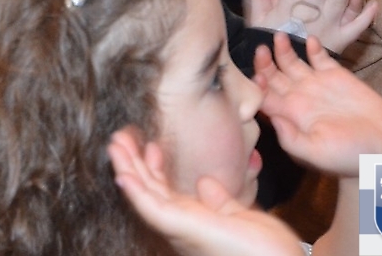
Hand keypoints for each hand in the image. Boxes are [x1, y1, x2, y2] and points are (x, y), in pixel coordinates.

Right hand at [108, 129, 302, 255]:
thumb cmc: (267, 250)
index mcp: (195, 222)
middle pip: (149, 191)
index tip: (153, 144)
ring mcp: (180, 229)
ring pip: (145, 198)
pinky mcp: (182, 229)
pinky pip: (153, 210)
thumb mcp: (238, 215)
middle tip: (120, 137)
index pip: (165, 192)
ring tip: (114, 145)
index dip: (155, 167)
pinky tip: (123, 176)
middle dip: (133, 163)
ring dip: (127, 170)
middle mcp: (182, 227)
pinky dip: (136, 193)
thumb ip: (218, 200)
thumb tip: (203, 183)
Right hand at [243, 0, 376, 53]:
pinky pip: (355, 27)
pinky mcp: (341, 40)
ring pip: (337, 1)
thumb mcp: (258, 21)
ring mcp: (328, 27)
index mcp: (289, 8)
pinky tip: (372, 1)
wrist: (284, 73)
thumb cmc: (269, 43)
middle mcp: (310, 15)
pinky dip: (365, 16)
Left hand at [254, 33, 381, 174]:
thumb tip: (272, 119)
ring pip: (291, 63)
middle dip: (264, 63)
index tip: (258, 77)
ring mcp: (316, 85)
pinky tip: (310, 40)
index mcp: (290, 116)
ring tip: (280, 37)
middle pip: (273, 76)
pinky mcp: (337, 76)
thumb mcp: (316, 154)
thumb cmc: (349, 157)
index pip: (264, 97)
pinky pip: (319, 58)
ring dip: (283, 50)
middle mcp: (298, 98)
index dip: (257, 86)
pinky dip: (313, 48)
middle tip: (261, 49)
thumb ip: (291, 139)